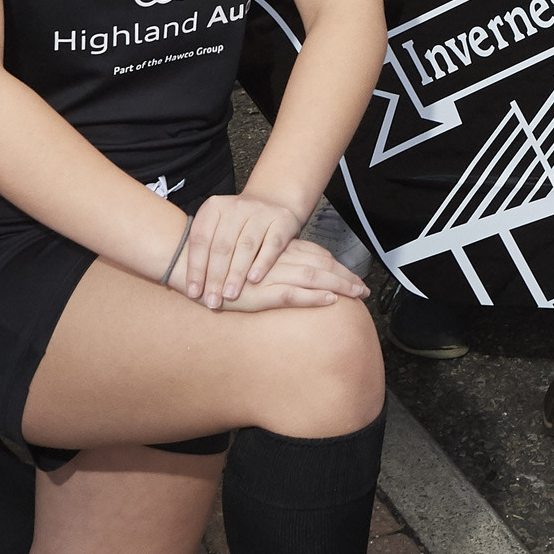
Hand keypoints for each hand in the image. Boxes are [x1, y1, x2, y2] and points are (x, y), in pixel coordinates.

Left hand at [174, 192, 320, 308]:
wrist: (271, 205)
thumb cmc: (236, 228)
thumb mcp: (216, 230)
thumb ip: (203, 252)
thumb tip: (186, 287)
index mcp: (214, 207)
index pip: (201, 239)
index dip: (196, 268)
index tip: (193, 293)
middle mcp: (236, 206)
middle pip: (222, 246)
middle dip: (215, 277)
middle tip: (212, 301)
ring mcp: (260, 211)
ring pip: (246, 246)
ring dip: (236, 273)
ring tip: (229, 296)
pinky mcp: (282, 220)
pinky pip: (272, 244)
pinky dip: (262, 263)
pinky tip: (254, 280)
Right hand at [215, 239, 371, 312]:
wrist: (187, 264)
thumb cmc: (215, 266)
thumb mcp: (245, 263)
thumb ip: (264, 265)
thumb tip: (282, 272)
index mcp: (276, 251)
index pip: (315, 255)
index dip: (336, 266)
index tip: (353, 277)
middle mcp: (278, 260)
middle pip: (321, 266)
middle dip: (345, 277)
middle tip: (365, 289)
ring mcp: (270, 276)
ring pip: (314, 278)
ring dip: (339, 286)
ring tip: (358, 294)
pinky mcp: (260, 293)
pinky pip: (293, 295)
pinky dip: (313, 298)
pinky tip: (331, 301)